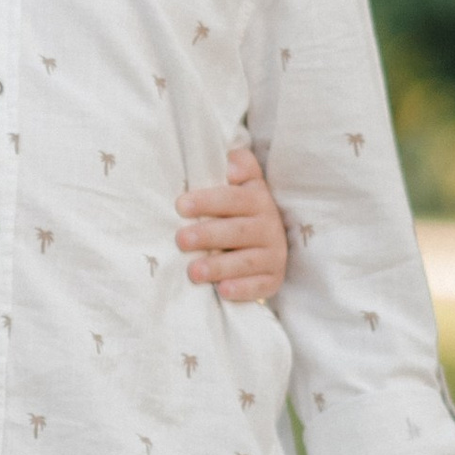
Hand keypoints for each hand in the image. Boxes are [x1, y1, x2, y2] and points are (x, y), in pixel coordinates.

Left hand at [176, 146, 286, 304]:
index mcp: (258, 200)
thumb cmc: (240, 211)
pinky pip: (259, 286)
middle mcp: (269, 227)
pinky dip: (242, 290)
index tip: (180, 206)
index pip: (234, 198)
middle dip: (208, 235)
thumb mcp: (244, 185)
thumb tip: (231, 164)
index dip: (208, 201)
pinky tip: (223, 290)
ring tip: (193, 271)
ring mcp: (273, 255)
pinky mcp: (274, 280)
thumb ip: (241, 167)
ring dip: (219, 266)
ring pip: (246, 261)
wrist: (267, 243)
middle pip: (238, 231)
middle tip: (181, 240)